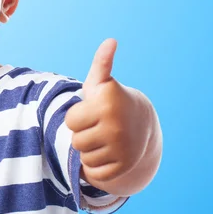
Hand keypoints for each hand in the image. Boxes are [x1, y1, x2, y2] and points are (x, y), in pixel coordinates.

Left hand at [65, 39, 148, 184]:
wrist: (141, 126)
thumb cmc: (111, 101)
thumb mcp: (102, 83)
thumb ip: (101, 63)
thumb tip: (110, 41)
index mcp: (107, 103)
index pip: (70, 121)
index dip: (78, 117)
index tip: (92, 112)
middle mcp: (116, 125)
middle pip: (76, 141)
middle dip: (83, 134)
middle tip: (98, 127)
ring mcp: (122, 148)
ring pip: (85, 157)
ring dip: (90, 151)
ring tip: (104, 139)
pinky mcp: (123, 166)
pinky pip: (94, 172)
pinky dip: (98, 166)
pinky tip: (109, 153)